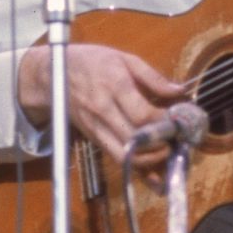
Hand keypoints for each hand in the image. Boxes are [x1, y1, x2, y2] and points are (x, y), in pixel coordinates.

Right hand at [18, 43, 188, 168]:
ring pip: (125, 155)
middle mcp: (103, 110)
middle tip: (178, 140)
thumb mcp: (123, 58)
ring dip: (151, 160)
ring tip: (168, 152)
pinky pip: (117, 158)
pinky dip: (136, 169)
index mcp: (113, 85)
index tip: (180, 120)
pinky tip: (154, 174)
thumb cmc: (91, 62)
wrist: (52, 75)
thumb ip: (152, 76)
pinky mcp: (94, 139)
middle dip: (161, 144)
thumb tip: (179, 90)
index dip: (165, 122)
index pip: (142, 114)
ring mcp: (96, 128)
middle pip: (135, 138)